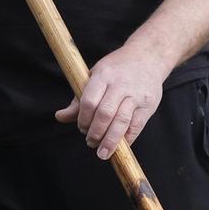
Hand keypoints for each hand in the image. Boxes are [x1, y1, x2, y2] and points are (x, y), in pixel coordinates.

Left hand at [55, 43, 166, 159]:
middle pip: (105, 114)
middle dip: (95, 133)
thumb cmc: (116, 69)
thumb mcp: (95, 77)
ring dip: (110, 141)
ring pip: (121, 122)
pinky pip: (136, 126)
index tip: (81, 128)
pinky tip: (120, 145)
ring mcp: (136, 95)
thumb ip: (79, 99)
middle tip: (90, 142)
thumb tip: (59, 117)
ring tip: (103, 152)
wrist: (148, 57)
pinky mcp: (148, 105)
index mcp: (103, 75)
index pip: (89, 101)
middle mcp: (120, 84)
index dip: (83, 120)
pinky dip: (127, 139)